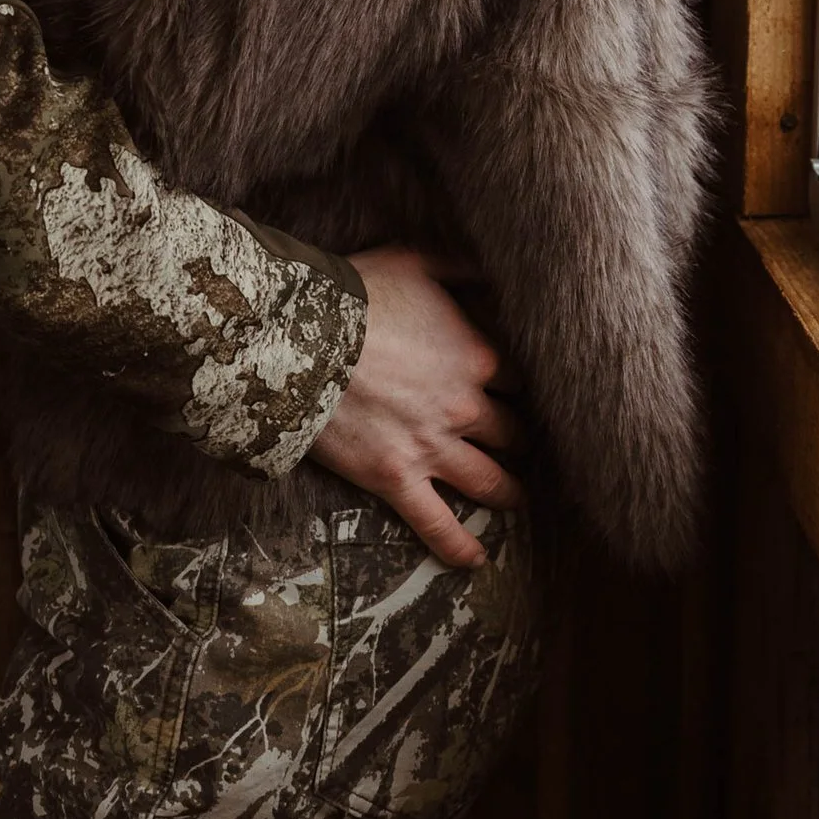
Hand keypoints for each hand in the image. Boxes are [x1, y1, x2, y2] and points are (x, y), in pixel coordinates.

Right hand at [308, 247, 526, 567]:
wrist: (299, 340)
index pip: (519, 379)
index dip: (515, 385)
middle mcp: (465, 407)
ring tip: (515, 498)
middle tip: (517, 443)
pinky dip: (460, 546)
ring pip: (489, 482)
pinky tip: (477, 559)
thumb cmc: (355, 294)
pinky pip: (437, 524)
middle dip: (518, 438)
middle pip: (511, 432)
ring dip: (508, 492)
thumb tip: (491, 272)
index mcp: (477, 355)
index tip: (513, 391)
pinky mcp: (396, 479)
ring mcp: (432, 448)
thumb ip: (460, 266)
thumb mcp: (414, 259)